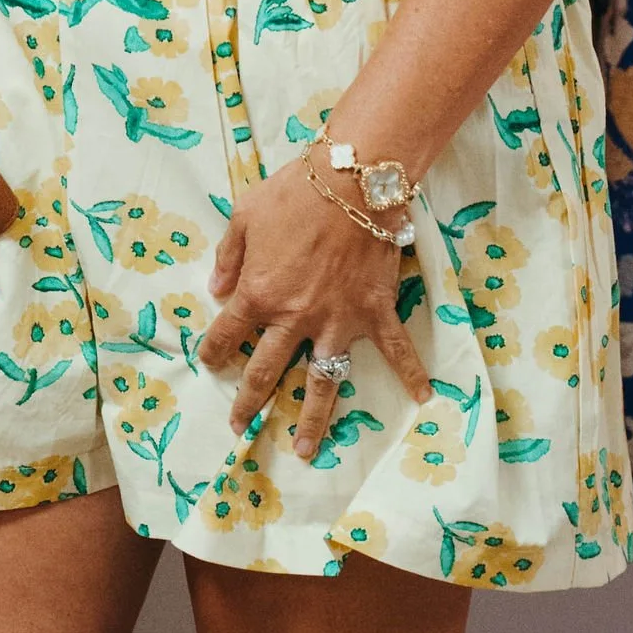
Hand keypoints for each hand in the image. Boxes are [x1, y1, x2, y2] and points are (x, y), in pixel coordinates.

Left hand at [197, 157, 429, 466]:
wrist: (351, 182)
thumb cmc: (294, 194)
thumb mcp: (244, 216)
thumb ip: (229, 257)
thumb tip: (215, 290)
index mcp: (259, 295)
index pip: (228, 334)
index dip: (214, 351)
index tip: (208, 364)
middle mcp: (295, 319)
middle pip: (268, 371)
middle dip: (250, 402)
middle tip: (240, 428)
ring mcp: (337, 322)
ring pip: (323, 382)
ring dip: (313, 419)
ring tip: (303, 450)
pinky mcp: (375, 313)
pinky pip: (397, 351)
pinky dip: (413, 373)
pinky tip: (424, 398)